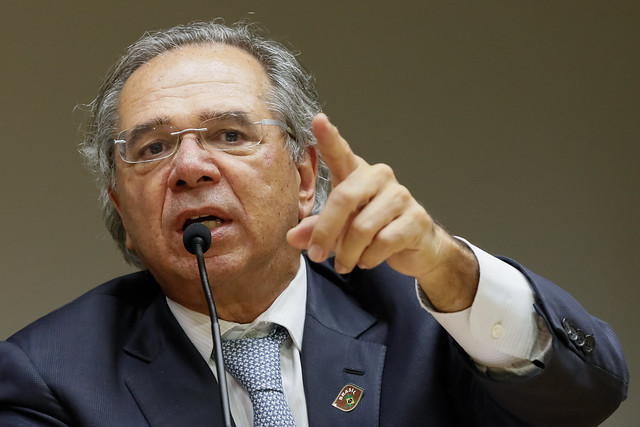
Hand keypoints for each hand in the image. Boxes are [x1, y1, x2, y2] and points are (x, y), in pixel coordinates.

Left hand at [287, 113, 478, 311]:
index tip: (318, 120)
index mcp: (357, 175)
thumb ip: (317, 229)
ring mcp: (400, 197)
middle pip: (344, 198)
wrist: (418, 248)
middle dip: (326, 231)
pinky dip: (369, 258)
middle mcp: (379, 178)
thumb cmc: (375, 230)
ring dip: (348, 252)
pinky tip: (367, 260)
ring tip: (344, 264)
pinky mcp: (416, 219)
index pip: (341, 153)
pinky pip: (383, 242)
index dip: (329, 137)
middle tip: (316, 255)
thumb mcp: (341, 229)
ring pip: (362, 227)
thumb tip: (292, 237)